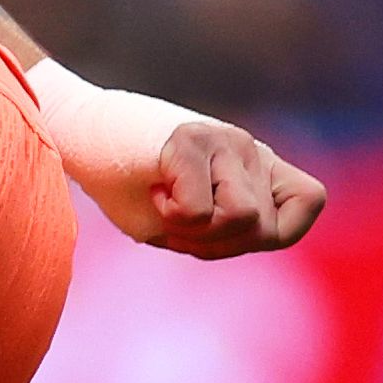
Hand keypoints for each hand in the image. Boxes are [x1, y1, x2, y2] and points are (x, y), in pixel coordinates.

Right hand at [124, 120, 325, 258]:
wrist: (75, 138)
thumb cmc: (126, 186)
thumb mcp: (184, 222)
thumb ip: (226, 231)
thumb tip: (251, 231)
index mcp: (254, 163)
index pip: (308, 202)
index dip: (270, 233)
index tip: (217, 227)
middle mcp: (248, 146)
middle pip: (264, 229)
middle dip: (215, 243)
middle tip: (175, 218)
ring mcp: (224, 139)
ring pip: (242, 220)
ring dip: (194, 231)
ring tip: (164, 202)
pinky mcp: (190, 141)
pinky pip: (199, 212)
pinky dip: (169, 217)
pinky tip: (150, 190)